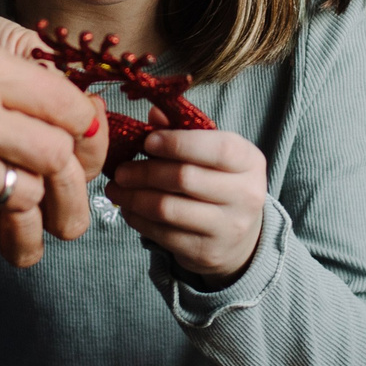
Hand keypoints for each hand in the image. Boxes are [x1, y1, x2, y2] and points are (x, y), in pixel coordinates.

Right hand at [0, 12, 96, 266]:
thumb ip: (12, 65)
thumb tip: (65, 99)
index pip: (67, 107)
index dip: (83, 118)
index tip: (77, 120)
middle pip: (56, 158)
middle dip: (65, 159)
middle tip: (57, 153)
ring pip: (25, 194)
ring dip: (29, 185)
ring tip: (15, 167)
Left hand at [105, 122, 268, 285]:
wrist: (240, 237)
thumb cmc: (220, 182)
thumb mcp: (213, 153)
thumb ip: (186, 130)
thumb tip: (154, 114)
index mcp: (249, 161)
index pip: (218, 149)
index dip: (178, 143)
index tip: (148, 142)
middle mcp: (246, 195)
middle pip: (185, 179)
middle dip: (145, 172)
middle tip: (121, 170)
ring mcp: (228, 227)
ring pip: (169, 209)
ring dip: (134, 197)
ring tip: (116, 188)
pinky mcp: (206, 252)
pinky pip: (162, 234)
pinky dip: (138, 219)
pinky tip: (128, 208)